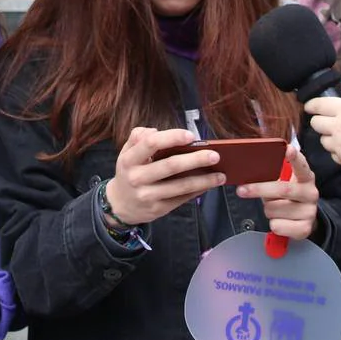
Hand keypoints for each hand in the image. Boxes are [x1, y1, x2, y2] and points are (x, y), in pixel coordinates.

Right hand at [104, 127, 224, 226]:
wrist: (120, 205)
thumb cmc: (129, 172)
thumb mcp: (126, 153)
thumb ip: (138, 137)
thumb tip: (156, 131)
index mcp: (129, 159)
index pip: (151, 144)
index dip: (172, 137)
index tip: (191, 136)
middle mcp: (137, 178)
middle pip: (171, 166)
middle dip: (196, 160)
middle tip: (215, 155)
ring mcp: (148, 195)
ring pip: (181, 186)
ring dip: (204, 180)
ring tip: (221, 175)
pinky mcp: (158, 209)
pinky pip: (182, 198)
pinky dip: (198, 191)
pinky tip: (209, 185)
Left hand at [236, 145, 318, 239]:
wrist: (302, 220)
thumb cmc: (287, 197)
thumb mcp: (283, 183)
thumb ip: (272, 176)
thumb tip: (248, 172)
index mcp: (306, 177)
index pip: (301, 165)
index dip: (294, 157)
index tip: (287, 149)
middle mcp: (311, 193)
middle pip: (282, 189)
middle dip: (259, 189)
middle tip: (241, 190)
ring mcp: (309, 211)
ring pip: (274, 209)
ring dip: (267, 209)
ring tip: (274, 208)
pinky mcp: (305, 228)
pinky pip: (278, 225)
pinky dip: (273, 224)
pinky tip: (279, 220)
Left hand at [304, 97, 340, 166]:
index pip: (319, 104)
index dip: (312, 105)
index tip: (309, 107)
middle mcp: (337, 126)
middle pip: (316, 123)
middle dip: (320, 122)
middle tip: (327, 123)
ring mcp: (338, 144)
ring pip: (323, 140)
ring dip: (329, 139)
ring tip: (340, 138)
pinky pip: (333, 154)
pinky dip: (337, 152)